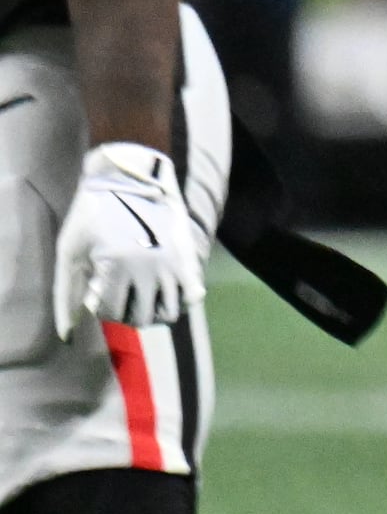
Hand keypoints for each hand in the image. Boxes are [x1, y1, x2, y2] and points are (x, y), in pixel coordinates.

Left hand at [53, 141, 203, 337]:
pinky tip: (164, 290)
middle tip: (118, 294)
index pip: (110, 312)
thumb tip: (66, 336)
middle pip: (141, 318)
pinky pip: (193, 295)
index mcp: (116, 266)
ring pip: (170, 312)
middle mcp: (148, 267)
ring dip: (152, 311)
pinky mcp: (187, 255)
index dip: (99, 305)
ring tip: (140, 296)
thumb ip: (66, 296)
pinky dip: (181, 301)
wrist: (130, 177)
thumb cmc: (92, 214)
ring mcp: (172, 262)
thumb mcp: (70, 252)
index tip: (96, 287)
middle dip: (125, 313)